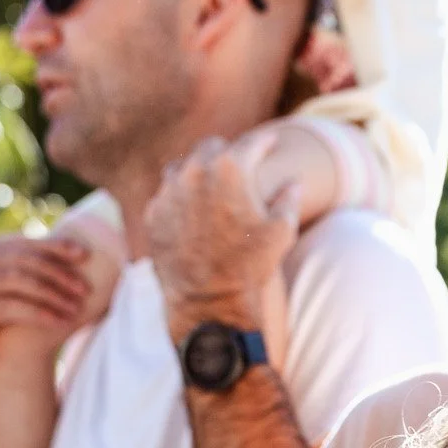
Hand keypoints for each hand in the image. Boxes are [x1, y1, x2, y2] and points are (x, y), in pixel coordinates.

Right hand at [0, 235, 92, 415]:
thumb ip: (16, 273)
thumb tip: (57, 251)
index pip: (19, 243)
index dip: (52, 247)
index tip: (83, 254)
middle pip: (21, 259)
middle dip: (57, 272)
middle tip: (84, 287)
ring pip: (18, 280)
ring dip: (53, 293)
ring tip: (77, 307)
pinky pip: (12, 307)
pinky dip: (39, 313)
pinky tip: (60, 321)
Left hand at [144, 135, 298, 342]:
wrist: (209, 303)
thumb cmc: (250, 268)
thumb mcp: (281, 232)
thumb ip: (289, 199)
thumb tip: (294, 183)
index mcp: (230, 167)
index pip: (251, 143)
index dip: (264, 144)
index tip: (270, 144)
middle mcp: (194, 171)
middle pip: (211, 147)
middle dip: (226, 155)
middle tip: (236, 168)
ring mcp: (169, 192)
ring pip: (182, 167)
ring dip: (196, 174)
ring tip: (208, 190)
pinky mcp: (152, 214)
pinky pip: (165, 196)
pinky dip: (178, 200)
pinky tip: (189, 215)